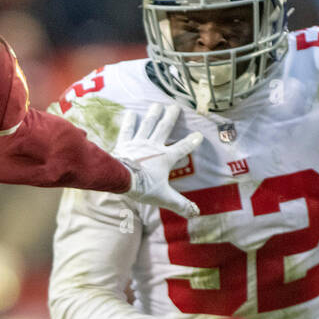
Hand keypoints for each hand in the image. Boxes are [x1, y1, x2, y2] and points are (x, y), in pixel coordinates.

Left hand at [113, 104, 203, 218]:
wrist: (120, 179)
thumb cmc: (143, 186)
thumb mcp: (164, 196)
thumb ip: (180, 204)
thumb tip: (196, 213)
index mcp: (165, 158)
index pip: (182, 148)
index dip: (191, 142)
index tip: (199, 135)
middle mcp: (153, 146)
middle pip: (164, 128)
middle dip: (171, 117)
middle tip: (175, 106)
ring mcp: (138, 143)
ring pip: (148, 125)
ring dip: (153, 115)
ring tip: (157, 104)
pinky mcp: (124, 144)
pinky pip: (127, 131)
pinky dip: (129, 122)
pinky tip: (131, 113)